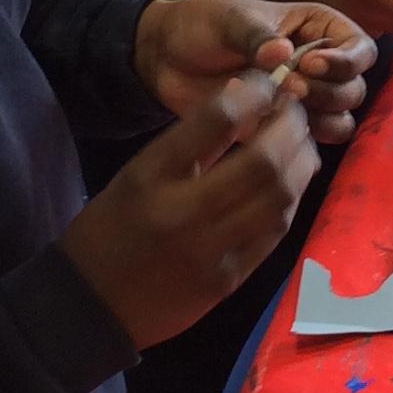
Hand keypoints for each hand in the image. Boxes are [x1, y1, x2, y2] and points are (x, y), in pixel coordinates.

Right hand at [61, 70, 319, 350]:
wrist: (90, 308)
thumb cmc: (110, 230)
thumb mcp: (137, 175)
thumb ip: (193, 142)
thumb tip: (245, 97)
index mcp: (151, 177)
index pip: (216, 119)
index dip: (254, 92)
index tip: (269, 84)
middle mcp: (183, 212)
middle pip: (262, 161)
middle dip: (290, 128)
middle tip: (296, 112)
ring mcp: (210, 251)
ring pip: (279, 198)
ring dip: (301, 163)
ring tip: (302, 144)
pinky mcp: (229, 281)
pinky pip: (275, 233)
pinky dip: (290, 201)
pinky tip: (292, 184)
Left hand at [134, 0, 376, 144]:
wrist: (167, 58)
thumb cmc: (203, 26)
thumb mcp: (228, 20)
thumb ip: (255, 36)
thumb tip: (282, 54)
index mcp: (317, 28)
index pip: (360, 47)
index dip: (344, 60)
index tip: (306, 63)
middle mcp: (320, 65)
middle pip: (355, 89)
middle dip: (329, 92)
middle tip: (289, 87)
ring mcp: (304, 100)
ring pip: (340, 120)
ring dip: (319, 118)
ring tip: (280, 108)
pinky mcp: (282, 129)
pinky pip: (311, 144)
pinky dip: (297, 141)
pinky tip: (267, 129)